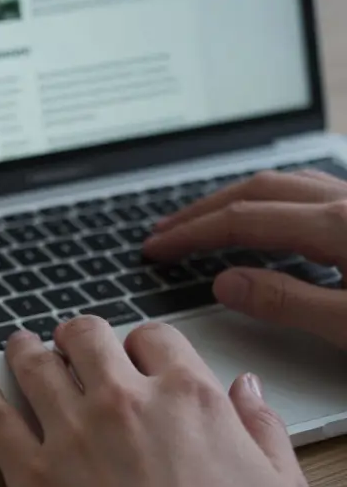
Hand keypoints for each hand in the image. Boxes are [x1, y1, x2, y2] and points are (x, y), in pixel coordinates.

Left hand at [0, 320, 311, 486]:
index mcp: (188, 398)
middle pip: (86, 339)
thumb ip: (261, 428)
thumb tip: (242, 389)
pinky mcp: (29, 474)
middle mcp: (123, 402)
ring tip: (18, 346)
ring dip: (25, 351)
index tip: (134, 355)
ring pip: (34, 366)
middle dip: (77, 337)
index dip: (142, 344)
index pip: (154, 339)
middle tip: (69, 345)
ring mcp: (70, 435)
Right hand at [144, 169, 346, 348]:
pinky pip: (311, 190)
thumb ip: (288, 302)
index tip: (158, 248)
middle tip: (165, 231)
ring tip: (206, 218)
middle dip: (204, 210)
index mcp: (339, 224)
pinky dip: (274, 198)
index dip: (192, 233)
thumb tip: (226, 284)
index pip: (244, 220)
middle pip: (258, 191)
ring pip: (286, 184)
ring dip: (237, 199)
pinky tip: (270, 214)